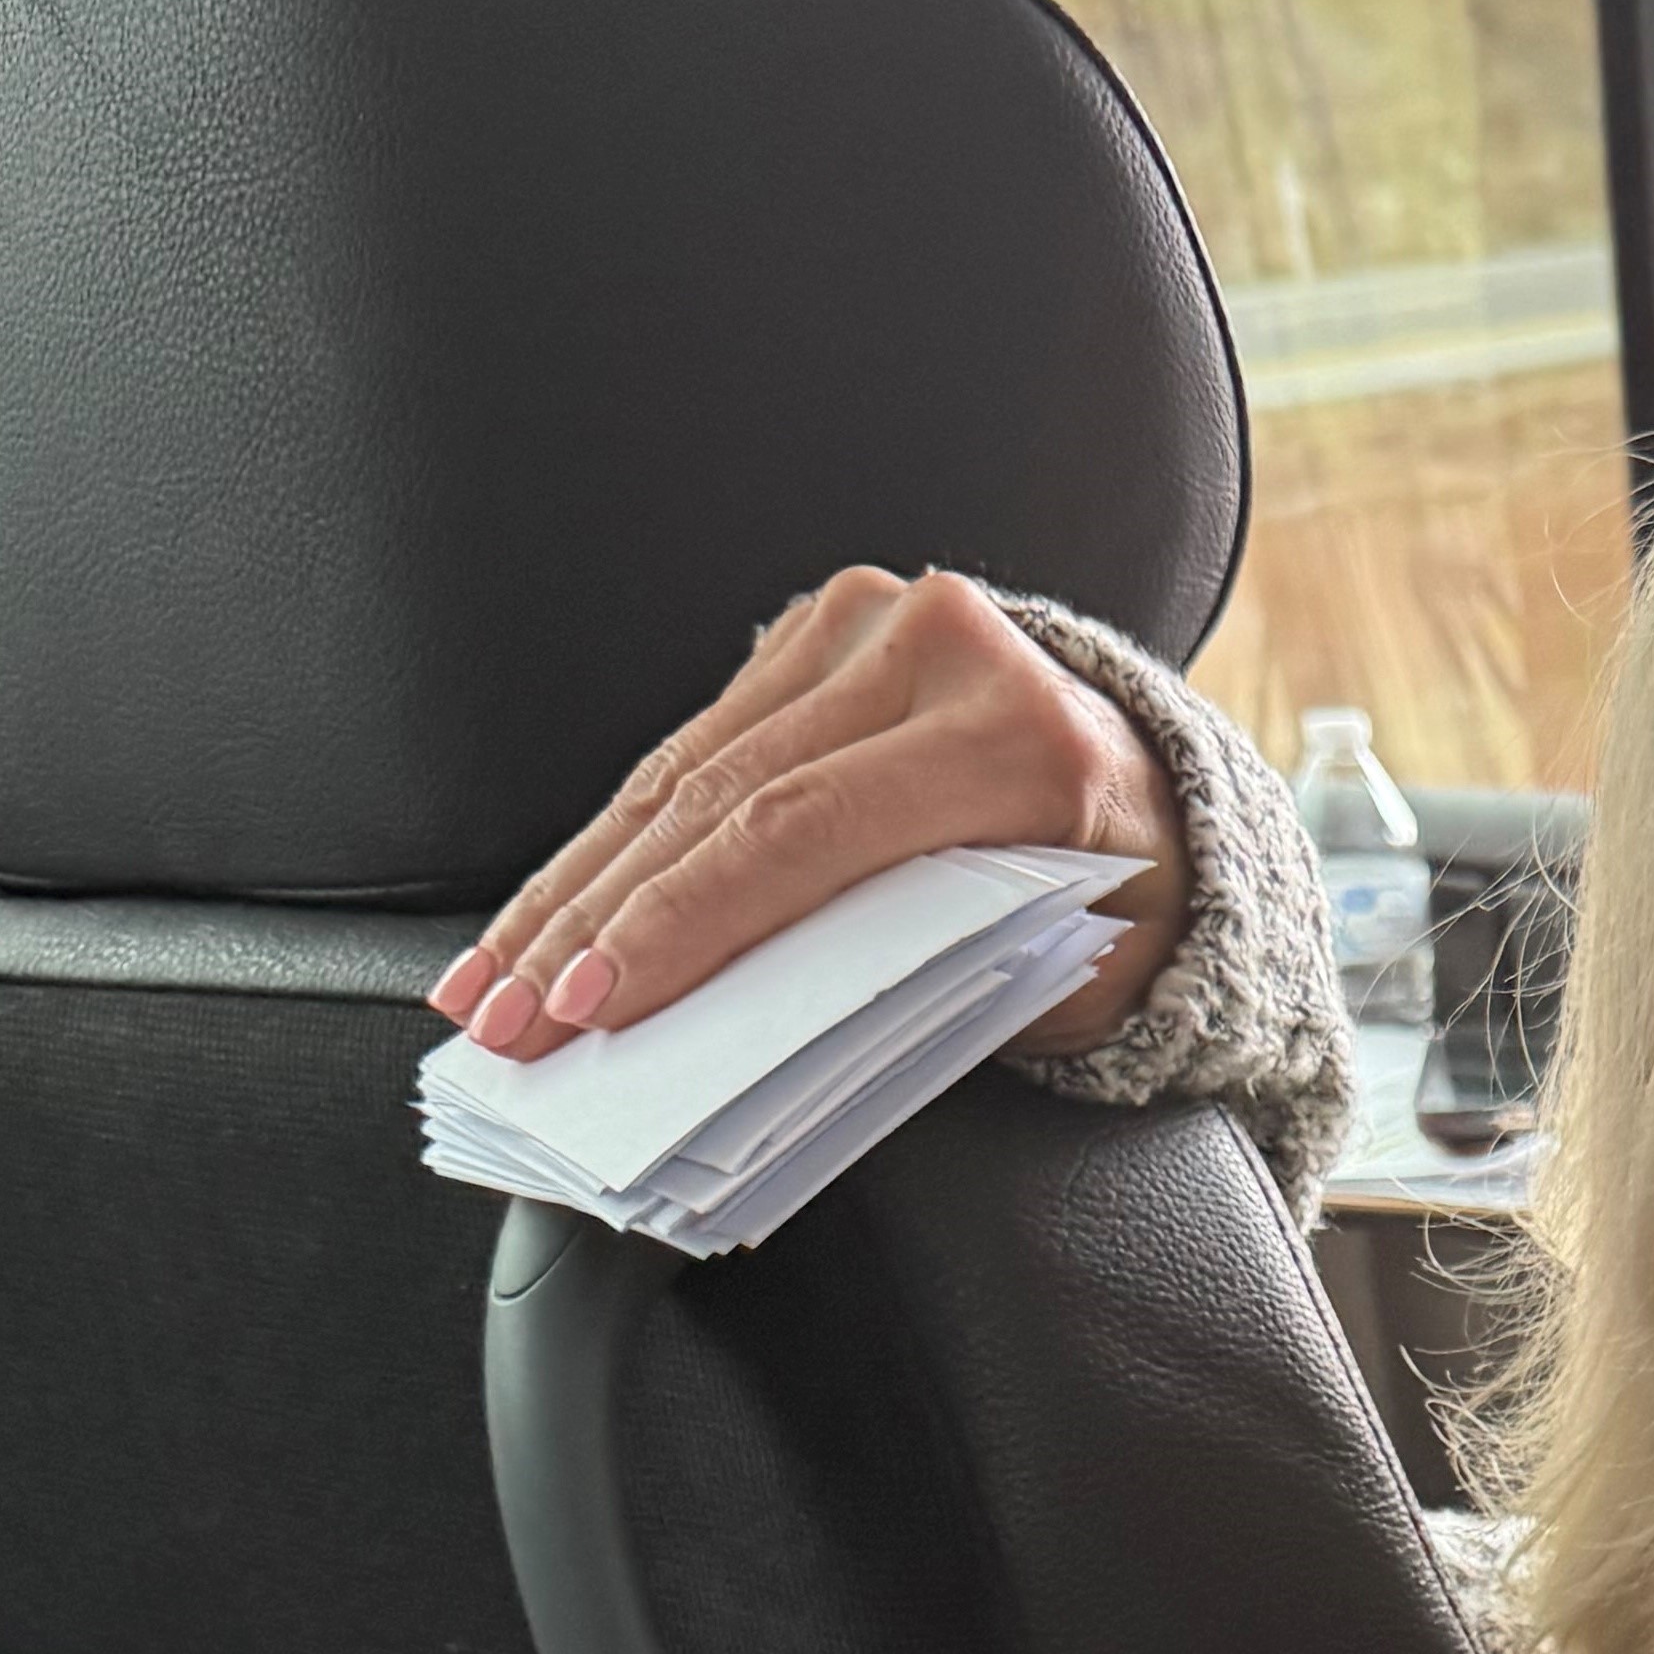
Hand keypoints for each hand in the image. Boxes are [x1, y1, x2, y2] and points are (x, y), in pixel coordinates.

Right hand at [426, 567, 1184, 1069]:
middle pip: (718, 798)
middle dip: (592, 923)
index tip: (588, 1006)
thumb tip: (716, 1031)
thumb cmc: (1113, 909)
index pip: (800, 835)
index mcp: (1015, 741)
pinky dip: (617, 838)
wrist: (1162, 807)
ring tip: (490, 982)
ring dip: (575, 887)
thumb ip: (897, 981)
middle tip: (504, 1019)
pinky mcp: (827, 628)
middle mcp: (944, 652)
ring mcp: (878, 622)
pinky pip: (696, 746)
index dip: (676, 925)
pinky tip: (548, 912)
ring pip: (684, 768)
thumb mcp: (1035, 971)